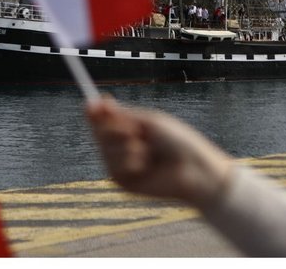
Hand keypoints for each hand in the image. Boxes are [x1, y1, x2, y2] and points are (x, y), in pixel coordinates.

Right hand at [86, 96, 232, 208]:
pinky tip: (147, 165)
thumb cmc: (178, 142)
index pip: (102, 120)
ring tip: (148, 151)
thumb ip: (122, 116)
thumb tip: (99, 102)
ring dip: (126, 146)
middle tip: (133, 131)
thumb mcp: (150, 122)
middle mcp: (122, 146)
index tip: (90, 104)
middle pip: (98, 132)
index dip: (94, 112)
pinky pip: (114, 166)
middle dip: (113, 129)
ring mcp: (121, 165)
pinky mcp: (124, 182)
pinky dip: (131, 161)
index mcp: (129, 129)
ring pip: (105, 148)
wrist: (195, 170)